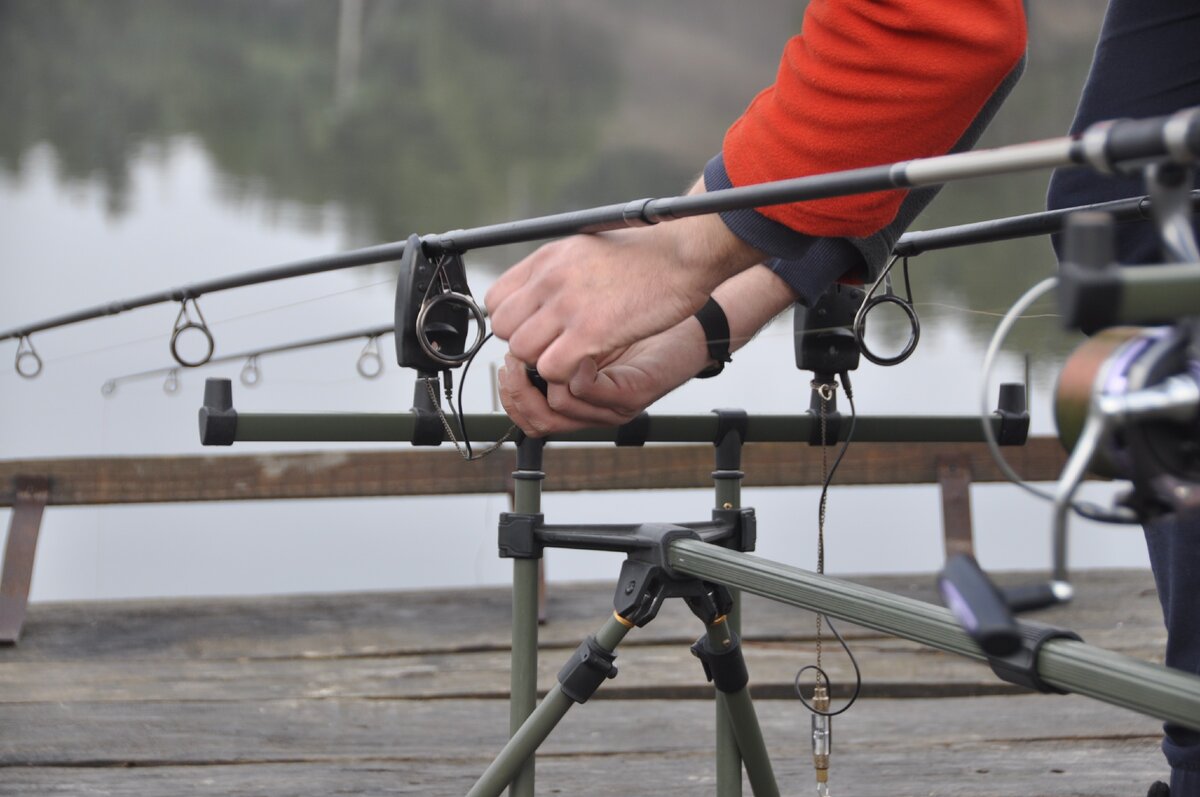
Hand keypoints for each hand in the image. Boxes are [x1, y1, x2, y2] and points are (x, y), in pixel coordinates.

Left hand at [484, 182, 762, 382]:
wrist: (682, 254)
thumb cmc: (644, 255)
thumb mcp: (585, 248)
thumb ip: (555, 272)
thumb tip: (535, 292)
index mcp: (547, 259)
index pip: (495, 300)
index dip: (513, 321)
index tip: (536, 328)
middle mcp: (550, 279)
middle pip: (504, 329)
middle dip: (525, 344)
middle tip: (555, 347)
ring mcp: (568, 305)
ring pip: (523, 352)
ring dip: (544, 361)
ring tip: (574, 356)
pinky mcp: (591, 331)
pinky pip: (551, 368)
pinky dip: (565, 375)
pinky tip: (589, 363)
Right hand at [497, 320, 708, 435]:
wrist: (687, 308)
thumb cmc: (635, 309)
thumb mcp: (581, 321)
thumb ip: (549, 332)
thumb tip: (505, 327)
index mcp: (577, 398)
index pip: (526, 416)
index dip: (508, 392)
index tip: (505, 358)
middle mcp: (592, 410)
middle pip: (536, 420)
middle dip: (517, 388)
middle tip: (516, 356)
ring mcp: (612, 407)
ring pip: (556, 409)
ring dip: (541, 377)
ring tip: (541, 347)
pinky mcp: (632, 396)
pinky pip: (587, 394)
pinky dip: (574, 374)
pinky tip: (577, 348)